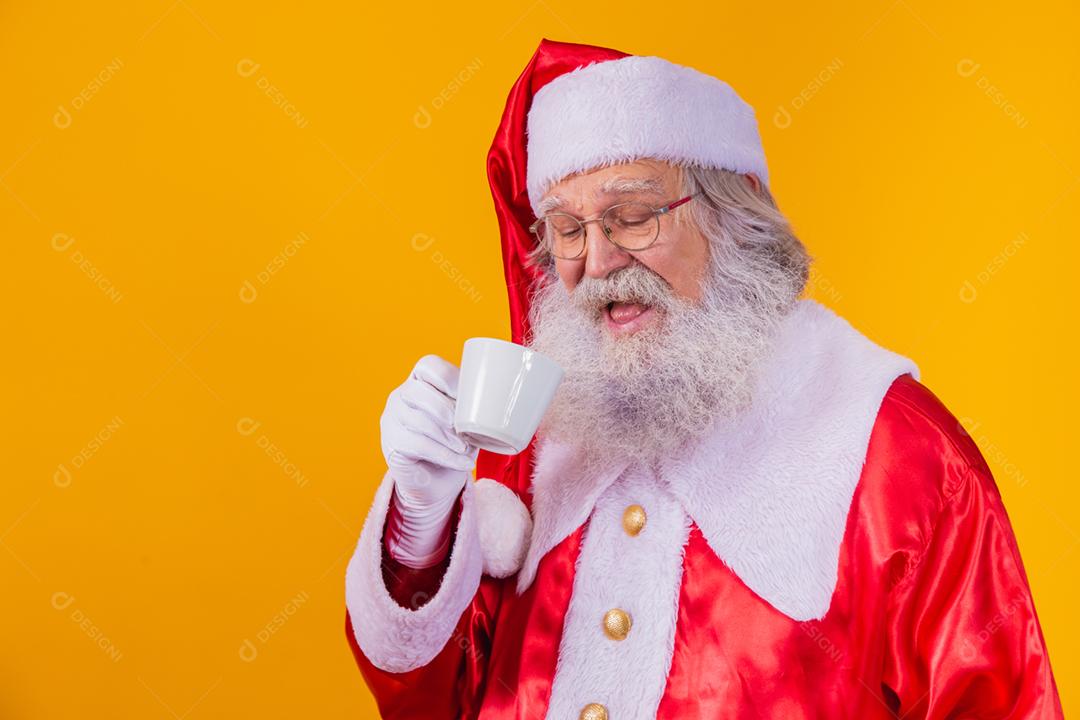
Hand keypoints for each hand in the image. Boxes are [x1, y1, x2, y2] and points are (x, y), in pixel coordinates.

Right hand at [380, 354, 478, 509]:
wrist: (436, 479)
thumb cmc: (454, 441)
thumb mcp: (468, 420)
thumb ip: (476, 407)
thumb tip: (499, 405)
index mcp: (420, 379)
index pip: (428, 366)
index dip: (448, 377)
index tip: (469, 397)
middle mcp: (401, 395)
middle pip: (417, 391)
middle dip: (446, 410)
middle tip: (466, 430)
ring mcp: (391, 418)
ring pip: (418, 420)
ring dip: (447, 436)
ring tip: (466, 448)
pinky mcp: (391, 443)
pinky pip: (417, 445)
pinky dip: (444, 455)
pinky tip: (462, 462)